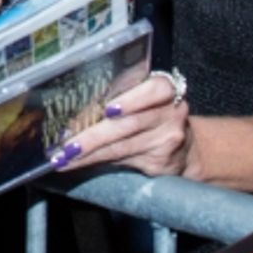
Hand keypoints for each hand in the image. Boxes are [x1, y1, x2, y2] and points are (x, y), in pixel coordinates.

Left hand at [54, 72, 191, 176]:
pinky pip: (123, 161)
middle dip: (93, 136)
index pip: (154, 90)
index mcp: (166, 89)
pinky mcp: (161, 163)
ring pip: (122, 147)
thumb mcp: (147, 99)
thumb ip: (121, 99)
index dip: (131, 100)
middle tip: (67, 145)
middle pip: (130, 124)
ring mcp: (167, 140)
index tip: (107, 110)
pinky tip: (79, 163)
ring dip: (89, 154)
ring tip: (65, 157)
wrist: (188, 150)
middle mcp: (171, 113)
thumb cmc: (155, 115)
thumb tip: (75, 111)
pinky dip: (98, 162)